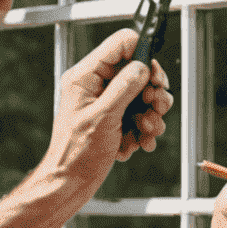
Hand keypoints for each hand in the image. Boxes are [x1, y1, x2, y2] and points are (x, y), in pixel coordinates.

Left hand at [37, 29, 174, 197]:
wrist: (70, 183)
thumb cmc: (77, 153)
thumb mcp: (103, 117)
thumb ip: (124, 87)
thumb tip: (142, 66)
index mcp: (85, 76)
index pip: (121, 44)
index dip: (143, 55)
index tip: (155, 78)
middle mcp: (95, 85)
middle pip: (137, 70)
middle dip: (152, 92)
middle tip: (156, 108)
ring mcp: (105, 102)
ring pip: (142, 95)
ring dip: (151, 115)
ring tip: (146, 132)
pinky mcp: (113, 118)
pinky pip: (138, 115)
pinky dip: (144, 129)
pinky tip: (139, 144)